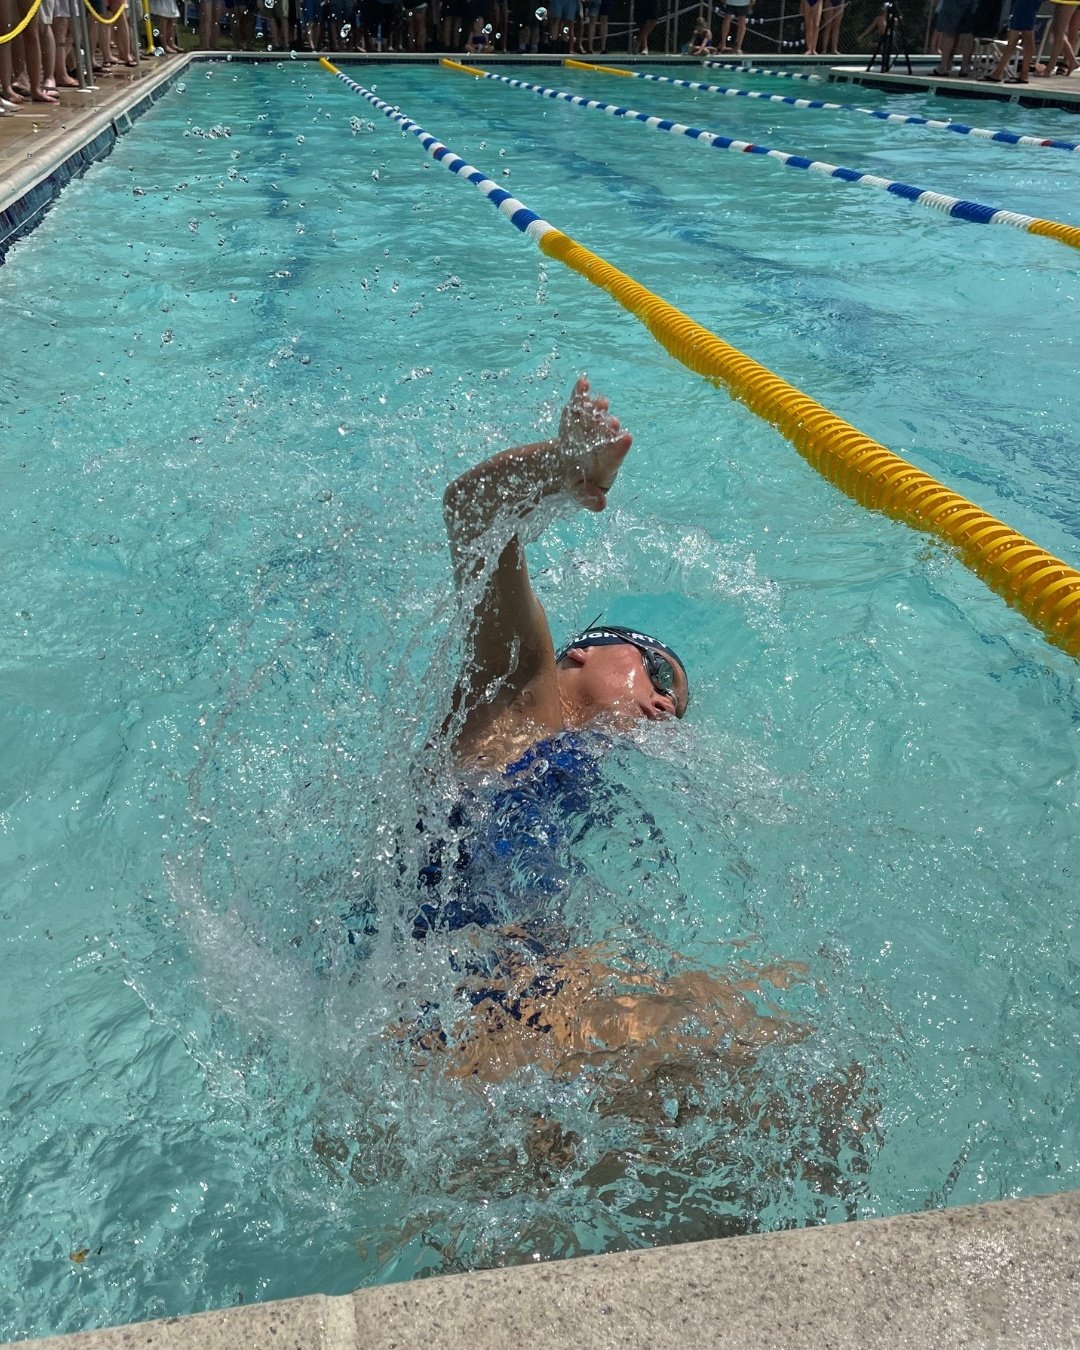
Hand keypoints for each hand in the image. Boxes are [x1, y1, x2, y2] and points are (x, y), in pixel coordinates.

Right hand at [556, 375, 632, 511]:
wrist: (567, 468)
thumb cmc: (579, 484)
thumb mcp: (581, 494)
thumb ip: (590, 498)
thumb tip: (601, 505)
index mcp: (607, 462)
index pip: (615, 455)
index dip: (620, 447)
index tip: (626, 437)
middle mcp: (603, 442)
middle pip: (607, 434)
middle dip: (608, 427)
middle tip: (612, 421)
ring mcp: (591, 428)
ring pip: (596, 418)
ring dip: (598, 410)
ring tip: (601, 402)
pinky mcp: (579, 417)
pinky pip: (579, 406)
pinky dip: (580, 395)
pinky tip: (583, 382)